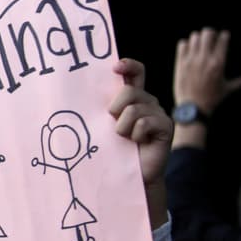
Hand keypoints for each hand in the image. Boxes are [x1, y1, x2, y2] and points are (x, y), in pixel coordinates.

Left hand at [110, 58, 171, 228]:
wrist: (128, 175)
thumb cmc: (111, 148)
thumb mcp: (101, 124)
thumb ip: (99, 107)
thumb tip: (75, 90)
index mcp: (131, 97)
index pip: (136, 72)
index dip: (128, 65)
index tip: (115, 67)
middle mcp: (147, 101)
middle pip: (128, 91)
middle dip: (115, 109)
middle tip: (115, 128)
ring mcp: (158, 113)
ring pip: (133, 109)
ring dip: (122, 128)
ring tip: (126, 139)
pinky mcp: (165, 126)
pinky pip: (144, 123)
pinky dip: (135, 135)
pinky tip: (138, 143)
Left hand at [174, 28, 240, 113]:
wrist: (193, 107)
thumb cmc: (212, 99)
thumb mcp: (227, 90)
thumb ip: (239, 82)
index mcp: (219, 63)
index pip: (222, 40)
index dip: (224, 35)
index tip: (224, 36)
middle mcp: (204, 59)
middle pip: (207, 34)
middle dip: (211, 33)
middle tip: (211, 36)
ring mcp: (191, 60)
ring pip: (194, 37)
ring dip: (198, 38)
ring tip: (200, 42)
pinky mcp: (180, 63)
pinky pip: (182, 45)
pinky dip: (186, 44)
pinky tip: (190, 49)